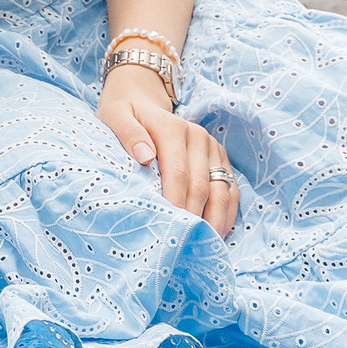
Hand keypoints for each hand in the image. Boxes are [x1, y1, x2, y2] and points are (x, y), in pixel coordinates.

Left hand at [97, 63, 238, 236]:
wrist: (141, 102)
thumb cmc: (124, 116)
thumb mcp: (115, 117)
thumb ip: (128, 133)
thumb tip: (145, 155)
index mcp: (173, 128)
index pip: (178, 173)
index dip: (176, 202)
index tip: (171, 227)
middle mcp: (198, 137)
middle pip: (201, 186)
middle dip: (195, 217)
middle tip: (186, 244)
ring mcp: (212, 148)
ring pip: (222, 190)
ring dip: (215, 219)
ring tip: (205, 244)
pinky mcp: (220, 159)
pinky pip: (231, 190)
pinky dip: (227, 213)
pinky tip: (217, 233)